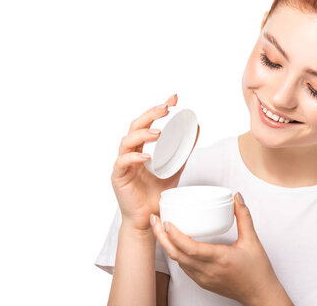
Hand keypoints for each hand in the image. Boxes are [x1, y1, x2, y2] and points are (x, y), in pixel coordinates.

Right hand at [111, 93, 199, 231]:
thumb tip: (197, 129)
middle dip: (149, 114)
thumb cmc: (158, 193)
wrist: (149, 218)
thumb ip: (184, 150)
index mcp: (142, 148)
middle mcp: (131, 152)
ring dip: (142, 134)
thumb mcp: (175, 168)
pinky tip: (147, 157)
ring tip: (158, 132)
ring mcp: (123, 164)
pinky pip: (123, 163)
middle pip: (135, 126)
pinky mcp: (119, 177)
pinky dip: (134, 158)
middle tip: (165, 108)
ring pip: (127, 141)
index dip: (158, 108)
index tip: (173, 98)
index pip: (147, 122)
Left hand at [150, 193, 292, 305]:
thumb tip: (236, 198)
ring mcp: (203, 278)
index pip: (190, 248)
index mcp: (219, 259)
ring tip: (162, 229)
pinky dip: (176, 254)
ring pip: (178, 261)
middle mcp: (208, 270)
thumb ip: (244, 217)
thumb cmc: (258, 271)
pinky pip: (184, 267)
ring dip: (167, 245)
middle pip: (176, 255)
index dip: (175, 235)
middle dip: (162, 237)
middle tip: (155, 221)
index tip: (167, 222)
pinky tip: (175, 243)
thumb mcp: (253, 241)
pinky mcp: (203, 282)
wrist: (260, 295)